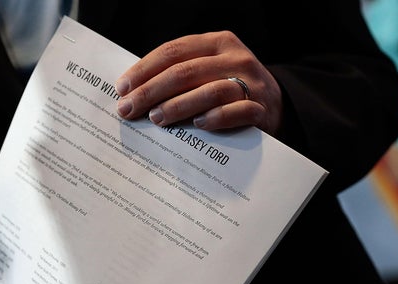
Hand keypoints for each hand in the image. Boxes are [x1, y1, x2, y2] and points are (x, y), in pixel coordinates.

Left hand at [115, 31, 282, 135]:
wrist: (276, 108)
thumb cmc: (230, 91)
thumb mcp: (208, 72)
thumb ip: (179, 76)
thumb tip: (132, 93)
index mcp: (217, 43)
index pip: (173, 51)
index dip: (144, 70)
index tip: (122, 89)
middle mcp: (235, 58)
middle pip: (185, 71)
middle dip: (151, 91)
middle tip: (129, 109)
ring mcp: (251, 82)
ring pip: (209, 90)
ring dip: (178, 105)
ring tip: (155, 119)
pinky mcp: (262, 108)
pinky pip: (237, 111)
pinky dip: (216, 117)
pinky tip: (197, 125)